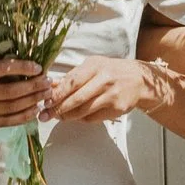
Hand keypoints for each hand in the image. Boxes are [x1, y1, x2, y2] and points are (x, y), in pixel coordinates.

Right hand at [0, 58, 46, 131]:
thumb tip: (29, 64)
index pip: (3, 69)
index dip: (23, 68)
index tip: (38, 67)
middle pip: (11, 92)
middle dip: (33, 86)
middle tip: (48, 82)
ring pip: (13, 107)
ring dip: (33, 101)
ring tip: (46, 94)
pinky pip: (10, 121)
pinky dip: (26, 115)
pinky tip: (36, 108)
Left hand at [46, 56, 184, 124]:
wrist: (139, 80)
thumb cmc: (111, 71)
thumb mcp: (93, 67)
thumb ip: (72, 76)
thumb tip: (49, 86)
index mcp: (96, 66)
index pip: (72, 81)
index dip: (57, 93)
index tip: (45, 101)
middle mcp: (105, 80)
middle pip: (77, 98)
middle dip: (58, 108)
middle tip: (45, 115)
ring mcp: (112, 95)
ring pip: (84, 111)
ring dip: (68, 116)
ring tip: (58, 117)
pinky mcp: (118, 108)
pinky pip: (94, 117)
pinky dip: (82, 119)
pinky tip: (77, 116)